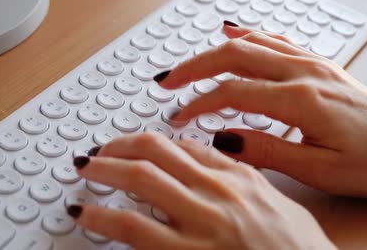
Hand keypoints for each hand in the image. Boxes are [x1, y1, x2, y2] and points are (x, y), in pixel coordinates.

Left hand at [69, 133, 335, 249]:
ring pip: (139, 178)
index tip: (135, 143)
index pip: (185, 145)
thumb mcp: (280, 206)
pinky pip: (133, 225)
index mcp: (241, 177)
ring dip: (105, 168)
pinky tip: (88, 212)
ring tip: (87, 167)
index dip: (151, 141)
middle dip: (120, 145)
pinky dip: (103, 214)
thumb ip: (246, 181)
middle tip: (101, 150)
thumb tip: (217, 163)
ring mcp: (201, 222)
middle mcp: (218, 192)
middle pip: (156, 151)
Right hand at [155, 22, 366, 196]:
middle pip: (234, 56)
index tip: (178, 117)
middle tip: (167, 81)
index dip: (199, 104)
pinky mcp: (316, 63)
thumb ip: (269, 151)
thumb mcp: (320, 170)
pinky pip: (274, 39)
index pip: (233, 92)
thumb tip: (224, 140)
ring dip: (214, 50)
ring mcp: (311, 63)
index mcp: (301, 100)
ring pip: (251, 44)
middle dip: (194, 67)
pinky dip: (247, 35)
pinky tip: (231, 32)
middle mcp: (304, 73)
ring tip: (187, 63)